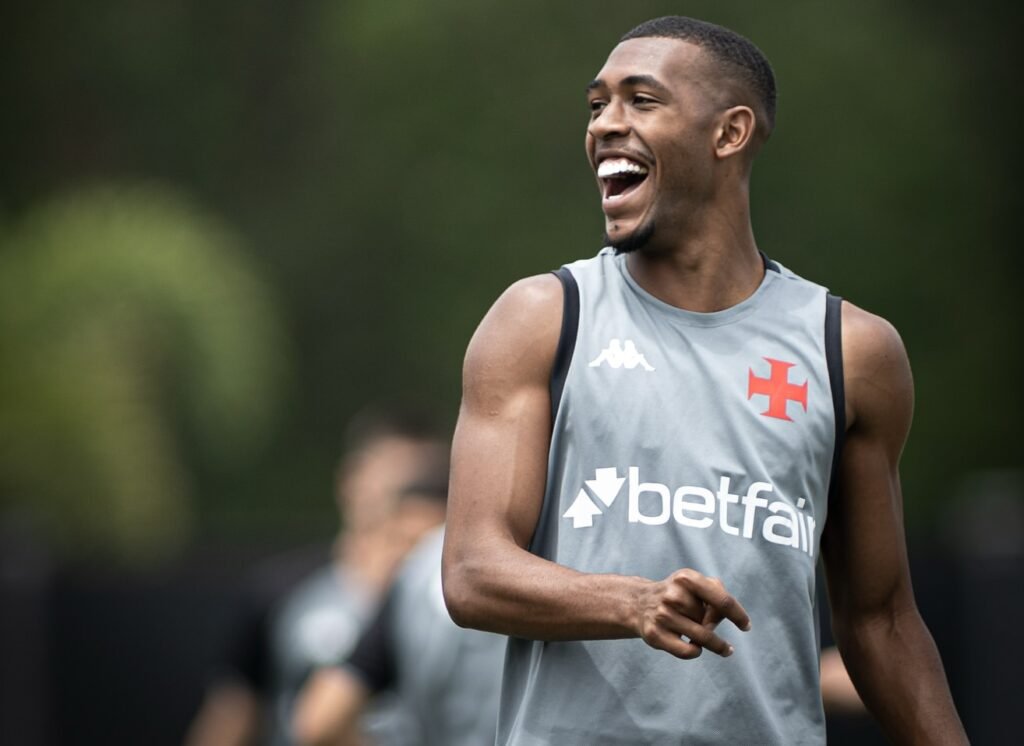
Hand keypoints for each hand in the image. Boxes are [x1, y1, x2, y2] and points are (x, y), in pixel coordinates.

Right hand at [636, 568, 750, 658]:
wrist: (639, 603)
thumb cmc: (678, 594)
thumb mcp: (696, 584)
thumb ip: (718, 596)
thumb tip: (720, 620)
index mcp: (686, 578)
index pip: (722, 600)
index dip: (738, 616)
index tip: (746, 627)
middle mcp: (672, 595)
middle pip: (710, 621)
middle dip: (712, 625)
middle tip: (705, 622)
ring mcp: (662, 616)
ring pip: (702, 639)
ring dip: (710, 642)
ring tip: (709, 642)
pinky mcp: (654, 635)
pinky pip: (688, 651)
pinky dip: (696, 651)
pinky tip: (694, 646)